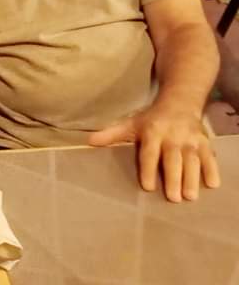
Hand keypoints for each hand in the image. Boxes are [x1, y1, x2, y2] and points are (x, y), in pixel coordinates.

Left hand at [88, 102, 220, 201]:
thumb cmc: (151, 119)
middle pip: (172, 159)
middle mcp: (172, 135)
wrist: (180, 102)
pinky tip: (212, 184)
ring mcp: (190, 139)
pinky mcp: (205, 142)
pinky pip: (210, 156)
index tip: (146, 187)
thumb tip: (89, 142)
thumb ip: (111, 134)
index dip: (147, 169)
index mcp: (152, 132)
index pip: (149, 153)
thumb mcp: (130, 123)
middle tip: (173, 197)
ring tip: (190, 197)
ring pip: (192, 160)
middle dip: (173, 178)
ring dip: (192, 178)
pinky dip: (212, 169)